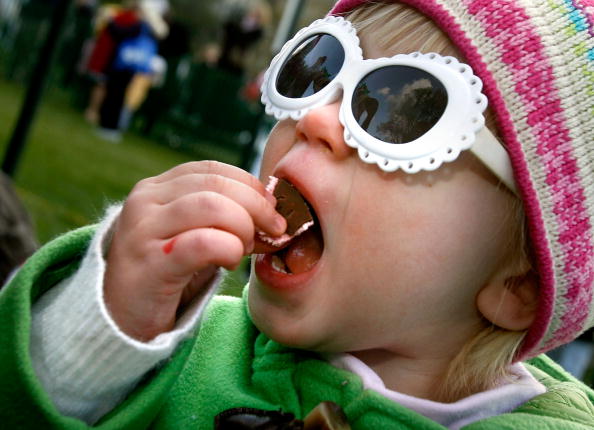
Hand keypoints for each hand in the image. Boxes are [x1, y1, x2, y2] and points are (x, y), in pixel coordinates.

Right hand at [103, 161, 285, 340]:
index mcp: (157, 188)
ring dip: (243, 228)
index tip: (272, 209)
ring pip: (212, 207)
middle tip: (270, 232)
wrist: (122, 317)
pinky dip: (229, 249)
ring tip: (244, 249)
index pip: (213, 169)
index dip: (250, 185)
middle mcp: (146, 201)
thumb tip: (272, 213)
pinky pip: (203, 243)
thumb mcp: (193, 234)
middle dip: (256, 206)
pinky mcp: (150, 263)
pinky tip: (229, 262)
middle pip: (216, 184)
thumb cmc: (168, 273)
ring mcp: (144, 230)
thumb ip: (222, 216)